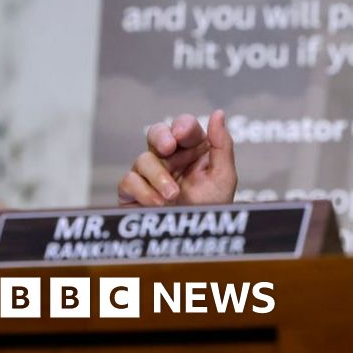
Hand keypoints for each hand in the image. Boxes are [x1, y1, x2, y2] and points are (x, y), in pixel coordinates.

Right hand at [118, 110, 236, 206]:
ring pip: (143, 159)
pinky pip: (128, 180)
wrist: (195, 240)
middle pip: (156, 133)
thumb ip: (221, 144)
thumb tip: (218, 113)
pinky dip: (144, 192)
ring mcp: (150, 174)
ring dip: (159, 176)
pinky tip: (159, 203)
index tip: (182, 135)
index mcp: (194, 150)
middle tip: (168, 148)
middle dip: (160, 136)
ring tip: (173, 195)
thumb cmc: (213, 207)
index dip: (182, 126)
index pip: (184, 127)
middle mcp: (171, 158)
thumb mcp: (224, 176)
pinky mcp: (133, 191)